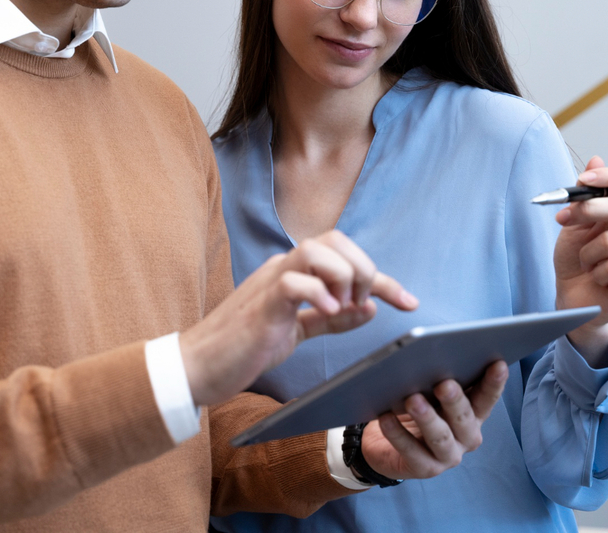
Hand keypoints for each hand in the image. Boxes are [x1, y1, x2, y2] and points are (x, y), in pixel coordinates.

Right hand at [180, 230, 417, 406]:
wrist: (197, 367)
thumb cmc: (242, 349)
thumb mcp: (295, 332)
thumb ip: (329, 319)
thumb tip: (368, 308)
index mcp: (294, 273)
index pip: (346, 258)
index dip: (384, 279)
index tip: (410, 303)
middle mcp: (284, 267)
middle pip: (336, 239)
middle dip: (363, 269)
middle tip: (360, 305)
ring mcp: (270, 281)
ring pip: (317, 249)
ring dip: (343, 276)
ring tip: (342, 307)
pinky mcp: (261, 303)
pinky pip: (294, 281)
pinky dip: (319, 294)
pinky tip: (328, 314)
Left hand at [360, 361, 507, 479]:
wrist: (385, 444)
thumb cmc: (413, 411)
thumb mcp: (429, 395)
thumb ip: (438, 382)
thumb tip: (436, 359)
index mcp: (473, 415)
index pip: (486, 399)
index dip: (493, 383)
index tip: (497, 365)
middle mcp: (466, 437)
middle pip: (464, 418)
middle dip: (455, 400)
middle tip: (444, 384)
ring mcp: (447, 456)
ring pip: (440, 437)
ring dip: (427, 418)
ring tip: (413, 400)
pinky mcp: (424, 469)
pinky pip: (411, 451)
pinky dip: (398, 434)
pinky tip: (387, 418)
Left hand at [554, 157, 607, 363]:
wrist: (573, 298)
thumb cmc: (577, 260)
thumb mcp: (574, 223)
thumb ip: (585, 195)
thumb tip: (596, 158)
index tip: (581, 179)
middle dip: (587, 211)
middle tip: (563, 219)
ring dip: (588, 252)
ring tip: (587, 262)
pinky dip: (596, 272)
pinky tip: (598, 277)